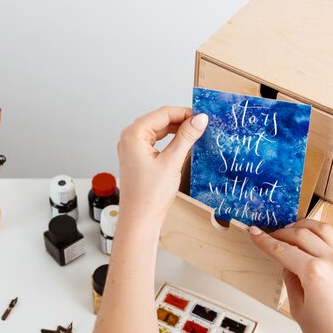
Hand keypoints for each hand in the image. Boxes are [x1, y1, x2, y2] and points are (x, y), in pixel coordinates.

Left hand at [117, 106, 207, 226]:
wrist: (140, 220)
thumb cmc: (149, 196)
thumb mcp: (172, 162)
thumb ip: (186, 137)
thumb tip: (199, 119)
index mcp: (133, 135)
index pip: (163, 114)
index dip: (184, 112)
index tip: (203, 115)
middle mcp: (130, 139)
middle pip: (160, 120)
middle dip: (181, 120)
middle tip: (203, 124)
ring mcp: (132, 149)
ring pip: (158, 131)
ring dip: (177, 130)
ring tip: (196, 133)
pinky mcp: (138, 159)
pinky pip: (156, 142)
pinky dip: (170, 141)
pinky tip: (184, 144)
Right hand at [249, 219, 332, 332]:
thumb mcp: (298, 309)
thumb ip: (290, 281)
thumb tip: (287, 266)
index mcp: (315, 273)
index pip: (283, 250)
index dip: (266, 241)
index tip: (256, 233)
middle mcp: (332, 262)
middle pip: (301, 234)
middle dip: (282, 232)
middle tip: (269, 235)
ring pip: (322, 229)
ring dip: (303, 226)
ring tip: (291, 231)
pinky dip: (319, 237)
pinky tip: (311, 244)